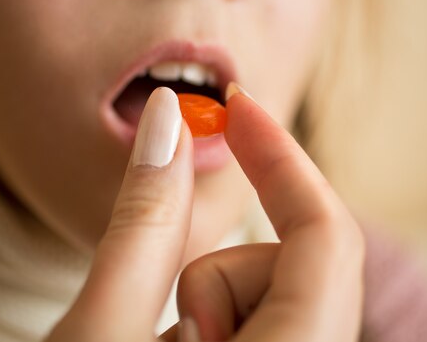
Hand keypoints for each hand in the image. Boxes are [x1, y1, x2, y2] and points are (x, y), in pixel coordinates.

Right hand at [45, 85, 363, 341]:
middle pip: (301, 266)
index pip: (326, 235)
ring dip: (207, 302)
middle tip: (158, 312)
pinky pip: (263, 320)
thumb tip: (168, 118)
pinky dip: (214, 317)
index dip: (282, 157)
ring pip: (272, 295)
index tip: (239, 106)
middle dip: (221, 266)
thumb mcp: (100, 332)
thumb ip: (142, 224)